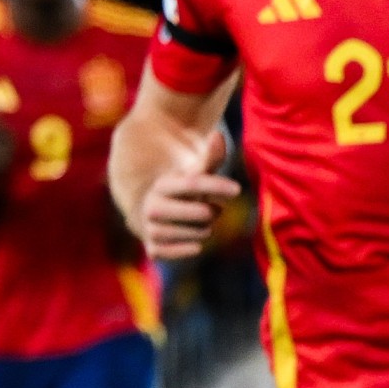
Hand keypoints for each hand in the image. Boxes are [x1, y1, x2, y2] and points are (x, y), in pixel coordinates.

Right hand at [138, 130, 237, 261]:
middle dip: (213, 211)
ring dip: (206, 229)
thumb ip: (209, 158)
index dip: (217, 186)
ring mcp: (150, 227)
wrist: (151, 213)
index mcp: (162, 185)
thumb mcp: (193, 174)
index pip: (194, 184)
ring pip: (197, 233)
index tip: (237, 189)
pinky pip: (175, 252)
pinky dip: (188, 248)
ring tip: (202, 223)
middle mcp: (152, 206)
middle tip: (212, 210)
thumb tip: (217, 134)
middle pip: (202, 212)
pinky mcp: (152, 247)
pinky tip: (195, 243)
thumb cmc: (181, 192)